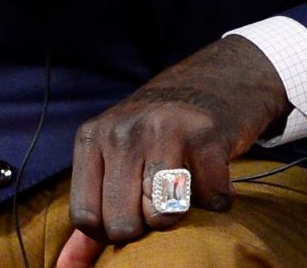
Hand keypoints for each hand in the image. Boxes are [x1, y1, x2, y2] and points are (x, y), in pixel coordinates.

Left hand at [65, 36, 287, 254]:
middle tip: (163, 198)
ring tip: (188, 187)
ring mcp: (165, 130)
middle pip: (123, 224)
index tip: (133, 208)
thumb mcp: (117, 157)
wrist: (220, 76)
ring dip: (183, 212)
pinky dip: (220, 198)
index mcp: (93, 137)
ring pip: (163, 215)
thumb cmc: (162, 128)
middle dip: (148, 225)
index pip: (86, 217)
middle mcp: (123, 131)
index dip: (112, 228)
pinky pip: (211, 198)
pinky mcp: (207, 134)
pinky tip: (215, 173)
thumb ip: (93, 212)